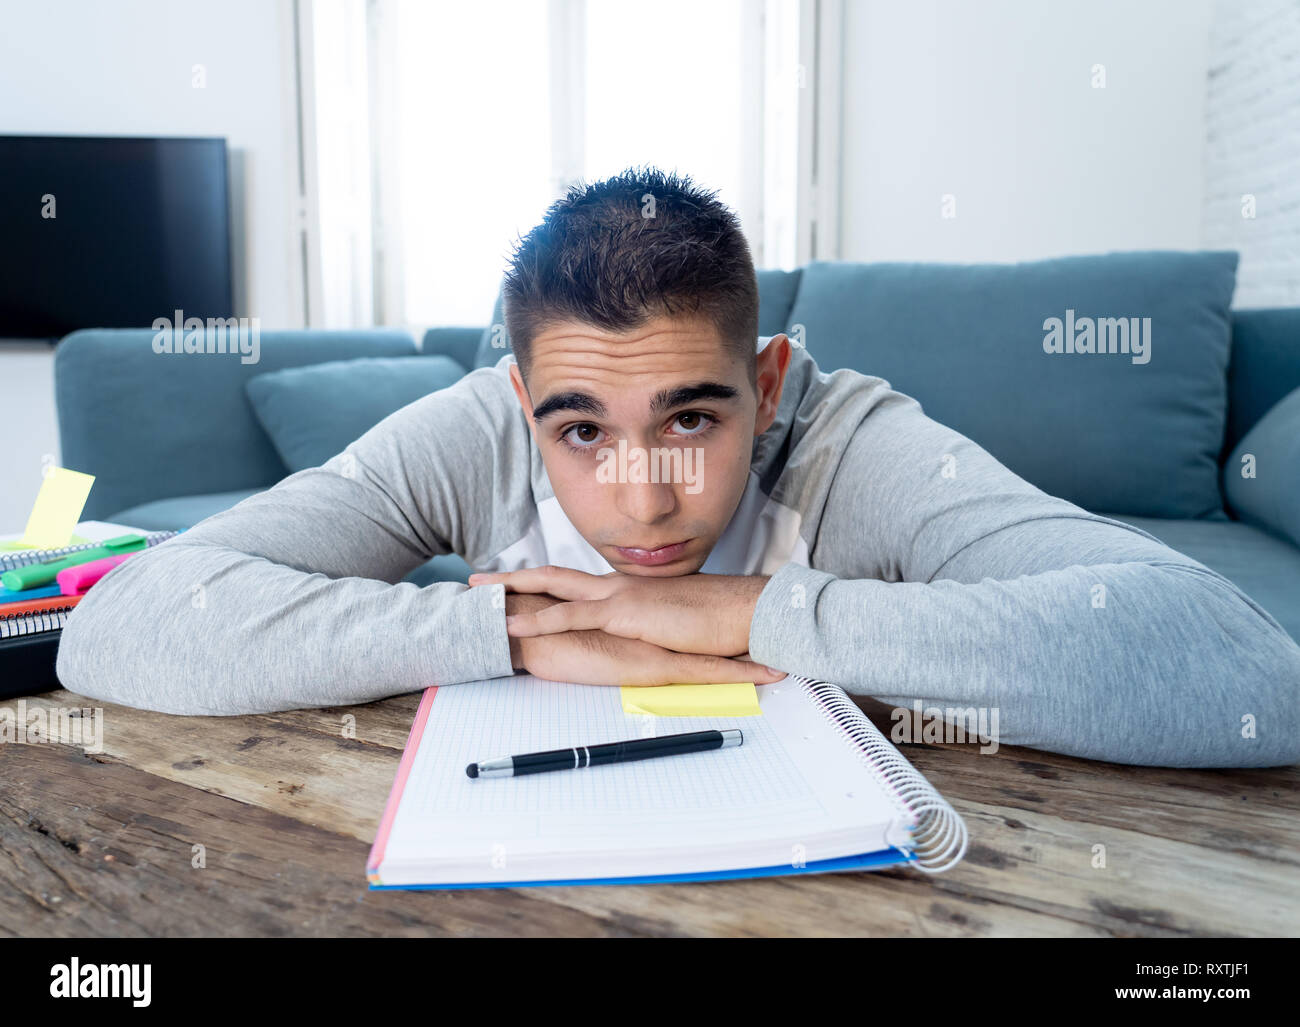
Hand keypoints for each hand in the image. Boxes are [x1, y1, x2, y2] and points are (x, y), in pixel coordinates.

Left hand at [472, 566, 774, 661]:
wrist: (746, 610)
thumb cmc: (721, 621)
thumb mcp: (680, 627)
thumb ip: (658, 630)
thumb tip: (651, 641)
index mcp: (629, 591)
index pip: (577, 586)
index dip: (544, 585)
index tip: (515, 586)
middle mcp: (618, 586)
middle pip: (554, 577)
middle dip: (513, 578)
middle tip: (477, 580)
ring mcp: (619, 596)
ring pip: (553, 589)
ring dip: (512, 591)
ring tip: (477, 595)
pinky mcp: (625, 612)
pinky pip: (572, 615)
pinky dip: (539, 618)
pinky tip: (513, 624)